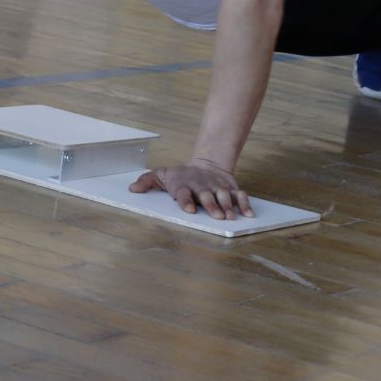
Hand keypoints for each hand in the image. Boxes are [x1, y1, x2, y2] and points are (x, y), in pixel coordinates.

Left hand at [129, 157, 253, 219]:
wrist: (206, 163)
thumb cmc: (180, 175)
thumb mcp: (161, 175)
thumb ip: (146, 181)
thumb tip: (132, 189)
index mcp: (183, 184)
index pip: (183, 192)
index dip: (186, 200)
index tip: (190, 209)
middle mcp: (201, 186)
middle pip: (206, 195)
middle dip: (212, 205)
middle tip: (216, 216)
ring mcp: (217, 186)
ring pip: (224, 195)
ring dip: (228, 206)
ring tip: (231, 217)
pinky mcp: (230, 187)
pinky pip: (239, 195)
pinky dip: (245, 204)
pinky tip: (248, 214)